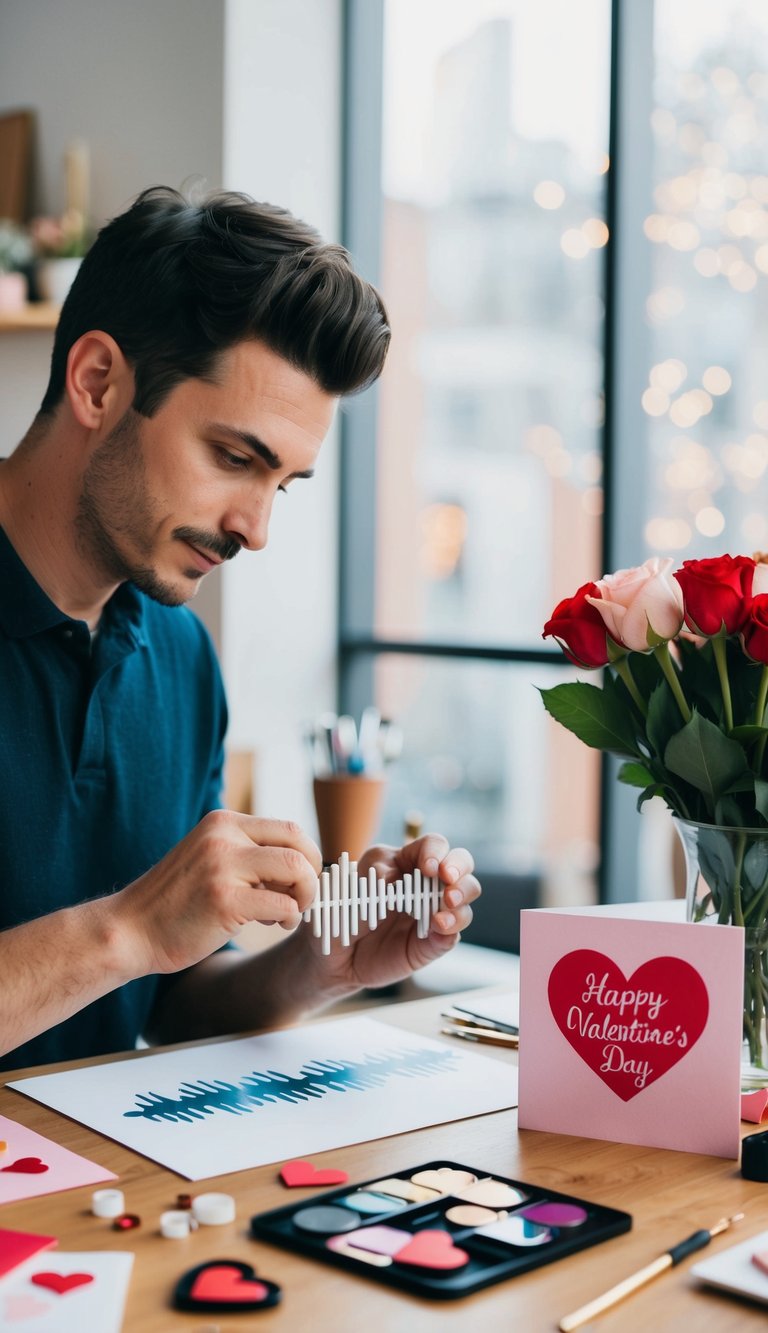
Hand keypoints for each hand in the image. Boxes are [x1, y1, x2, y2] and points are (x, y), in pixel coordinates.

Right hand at [115, 810, 321, 975]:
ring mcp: (222, 866)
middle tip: (300, 898)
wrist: (131, 930)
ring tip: (285, 913)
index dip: (306, 857)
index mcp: (223, 822)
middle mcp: (223, 836)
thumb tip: (302, 864)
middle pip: (298, 843)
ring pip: (297, 870)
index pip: (289, 828)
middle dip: (311, 875)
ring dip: (304, 896)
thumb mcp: (211, 859)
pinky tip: (271, 924)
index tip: (298, 882)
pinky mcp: (224, 900)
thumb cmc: (177, 903)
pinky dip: (289, 917)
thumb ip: (248, 854)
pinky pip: (283, 905)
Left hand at [300, 834, 478, 994]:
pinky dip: (452, 927)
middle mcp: (425, 883)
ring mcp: (433, 911)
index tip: (427, 867)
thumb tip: (391, 879)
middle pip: (461, 864)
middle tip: (447, 880)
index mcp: (405, 861)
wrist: (333, 956)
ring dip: (461, 897)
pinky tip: (438, 927)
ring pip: (465, 896)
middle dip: (459, 868)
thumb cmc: (341, 912)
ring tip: (445, 905)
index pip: (433, 845)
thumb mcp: (350, 887)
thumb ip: (371, 879)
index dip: (435, 852)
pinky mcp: (434, 941)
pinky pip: (454, 931)